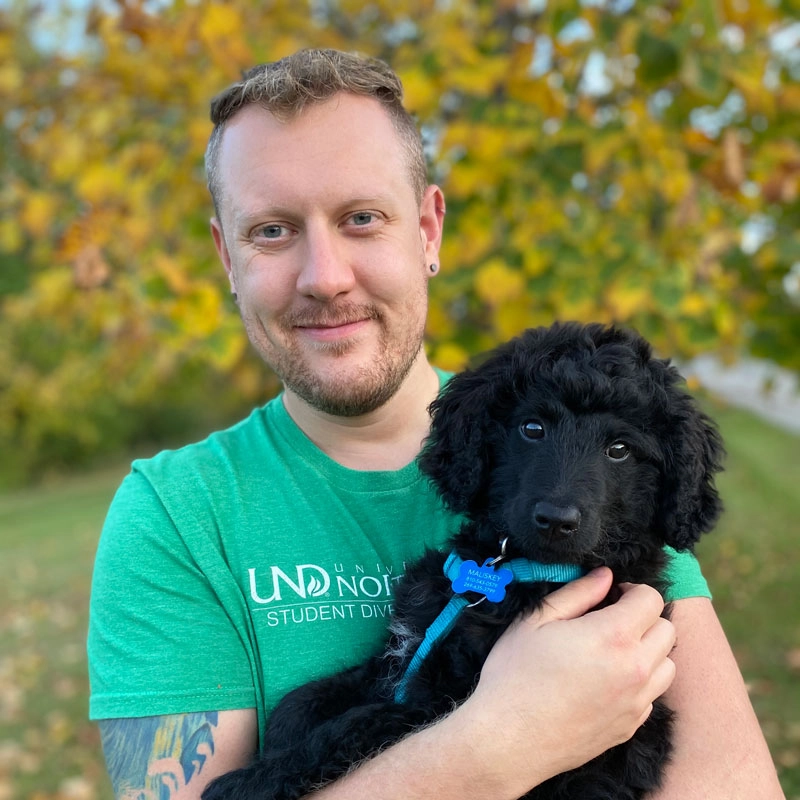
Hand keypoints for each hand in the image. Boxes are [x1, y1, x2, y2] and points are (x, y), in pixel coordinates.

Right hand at [455, 567, 675, 796]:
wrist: (508, 739)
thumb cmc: (515, 673)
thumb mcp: (537, 620)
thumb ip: (577, 593)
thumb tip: (605, 576)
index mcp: (613, 635)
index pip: (652, 599)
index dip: (632, 590)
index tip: (611, 595)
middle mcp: (636, 668)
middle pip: (667, 630)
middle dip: (643, 617)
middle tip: (611, 619)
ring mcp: (637, 702)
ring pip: (668, 664)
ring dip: (648, 650)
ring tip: (613, 650)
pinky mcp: (631, 726)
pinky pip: (652, 695)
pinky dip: (640, 681)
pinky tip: (607, 680)